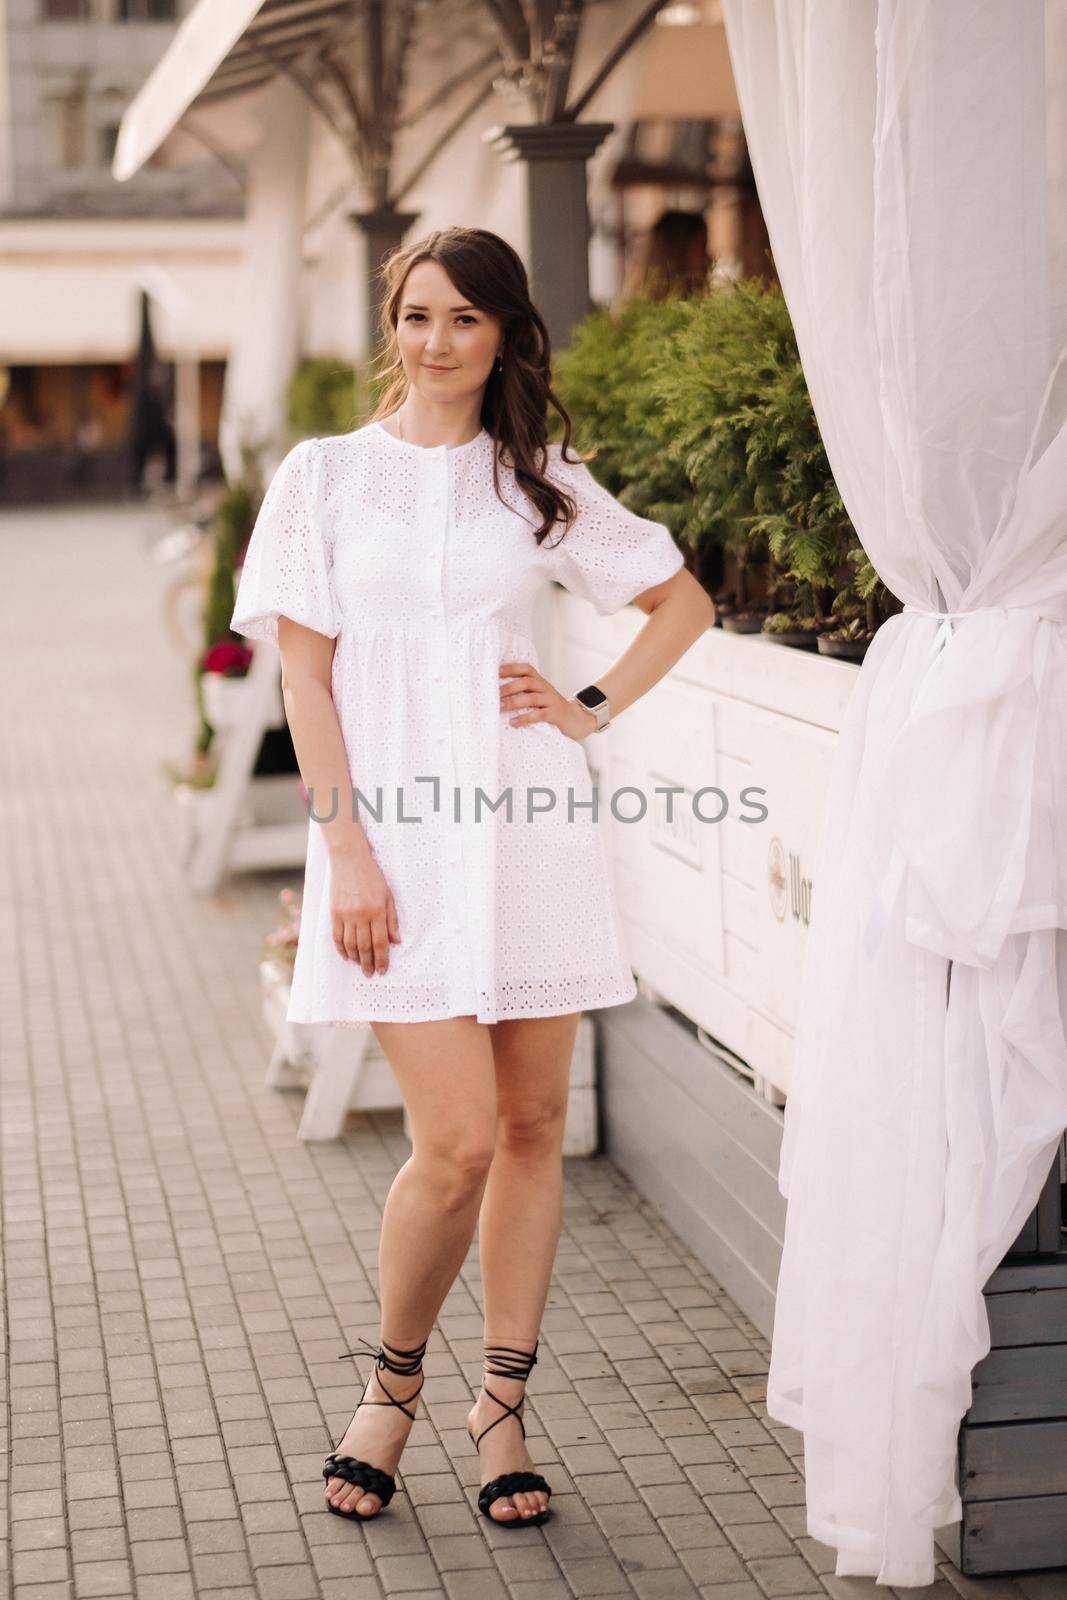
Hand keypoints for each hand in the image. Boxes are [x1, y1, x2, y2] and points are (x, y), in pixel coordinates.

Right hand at [329, 847, 400, 974]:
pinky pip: (337, 936)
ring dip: (355, 958)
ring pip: (350, 944)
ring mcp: (346, 914)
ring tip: (360, 966)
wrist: (349, 860)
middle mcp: (361, 915)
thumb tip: (396, 941)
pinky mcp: (334, 912)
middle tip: (370, 973)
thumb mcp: (388, 896)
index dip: (382, 959)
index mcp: (377, 911)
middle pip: (364, 947)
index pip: (380, 942)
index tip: (383, 970)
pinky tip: (346, 956)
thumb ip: (392, 920)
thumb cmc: (372, 877)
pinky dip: (341, 949)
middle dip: (368, 963)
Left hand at [499, 661, 598, 740]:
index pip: (526, 669)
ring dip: (513, 703)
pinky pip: (539, 715)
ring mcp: (552, 701)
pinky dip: (525, 718)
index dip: (512, 668)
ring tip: (499, 708)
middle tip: (493, 694)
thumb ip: (525, 692)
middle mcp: (546, 688)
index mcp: (540, 682)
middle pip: (527, 682)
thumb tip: (498, 692)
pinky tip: (513, 723)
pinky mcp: (556, 715)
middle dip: (509, 687)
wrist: (577, 720)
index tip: (496, 671)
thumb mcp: (540, 696)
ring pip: (531, 698)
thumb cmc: (552, 708)